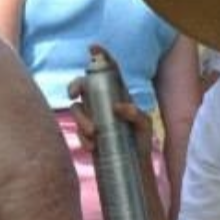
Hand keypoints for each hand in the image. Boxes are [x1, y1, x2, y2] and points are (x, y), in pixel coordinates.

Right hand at [68, 44, 155, 161]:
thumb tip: (117, 106)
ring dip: (80, 118)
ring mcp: (93, 118)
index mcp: (119, 95)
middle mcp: (103, 103)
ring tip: (93, 133)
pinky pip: (76, 129)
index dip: (101, 56)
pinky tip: (92, 147)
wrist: (132, 171)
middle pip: (84, 85)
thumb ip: (135, 114)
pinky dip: (82, 136)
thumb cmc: (141, 144)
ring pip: (76, 108)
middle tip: (74, 93)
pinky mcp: (86, 135)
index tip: (93, 47)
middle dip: (75, 85)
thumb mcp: (144, 127)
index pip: (109, 71)